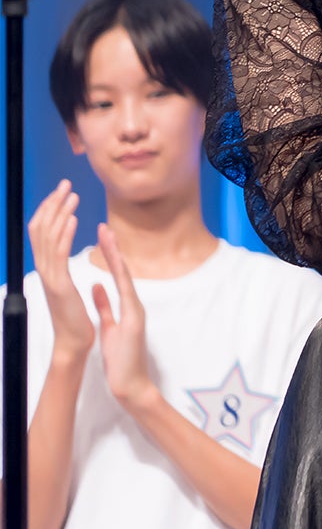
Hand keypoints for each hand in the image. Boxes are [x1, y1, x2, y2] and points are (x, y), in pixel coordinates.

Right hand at [27, 180, 93, 362]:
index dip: (49, 211)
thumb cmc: (74, 319)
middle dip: (52, 204)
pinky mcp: (59, 285)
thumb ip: (61, 273)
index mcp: (47, 270)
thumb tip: (60, 260)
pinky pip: (59, 255)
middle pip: (41, 229)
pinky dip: (64, 234)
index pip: (42, 233)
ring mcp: (49, 277)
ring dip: (59, 213)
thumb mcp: (67, 290)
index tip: (61, 193)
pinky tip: (72, 219)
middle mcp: (44, 270)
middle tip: (64, 184)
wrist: (74, 343)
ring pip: (48, 238)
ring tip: (70, 195)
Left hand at [91, 226, 158, 413]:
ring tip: (108, 237)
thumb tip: (97, 285)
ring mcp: (136, 311)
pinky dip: (120, 279)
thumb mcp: (109, 327)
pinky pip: (125, 295)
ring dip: (116, 257)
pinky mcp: (134, 320)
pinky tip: (115, 265)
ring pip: (125, 278)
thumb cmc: (121, 359)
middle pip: (123, 270)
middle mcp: (134, 304)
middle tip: (105, 227)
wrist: (132, 383)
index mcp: (127, 306)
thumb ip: (105, 305)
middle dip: (113, 248)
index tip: (102, 235)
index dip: (110, 254)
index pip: (118, 274)